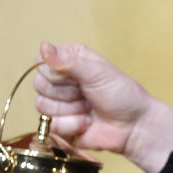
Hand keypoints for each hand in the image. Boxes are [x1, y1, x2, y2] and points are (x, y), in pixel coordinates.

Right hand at [33, 42, 172, 172]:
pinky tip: (87, 122)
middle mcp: (62, 80)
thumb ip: (69, 61)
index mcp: (70, 61)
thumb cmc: (122, 94)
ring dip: (71, 109)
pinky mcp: (59, 125)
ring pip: (42, 106)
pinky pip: (51, 125)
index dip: (55, 72)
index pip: (41, 62)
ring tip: (89, 107)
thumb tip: (44, 46)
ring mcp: (59, 103)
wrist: (133, 126)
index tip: (77, 76)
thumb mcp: (97, 73)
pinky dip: (73, 125)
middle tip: (87, 93)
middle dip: (67, 92)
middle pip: (39, 85)